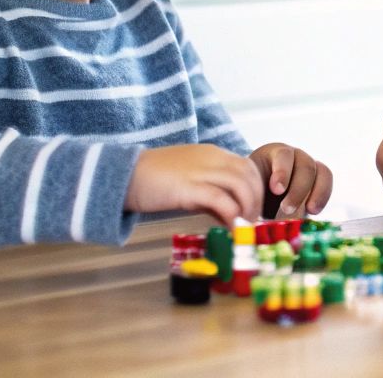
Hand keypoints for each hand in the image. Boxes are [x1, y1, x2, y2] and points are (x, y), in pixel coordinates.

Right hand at [125, 144, 263, 223]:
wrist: (125, 175)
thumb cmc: (155, 180)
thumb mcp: (190, 181)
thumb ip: (211, 193)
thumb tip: (230, 215)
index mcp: (213, 153)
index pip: (247, 167)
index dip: (257, 189)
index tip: (254, 210)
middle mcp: (211, 158)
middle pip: (249, 175)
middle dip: (257, 200)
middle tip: (252, 222)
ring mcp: (201, 171)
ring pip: (241, 185)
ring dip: (248, 208)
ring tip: (244, 227)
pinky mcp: (189, 187)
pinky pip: (221, 200)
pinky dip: (232, 215)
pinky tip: (232, 228)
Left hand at [248, 143, 333, 218]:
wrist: (263, 198)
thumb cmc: (254, 193)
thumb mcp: (252, 191)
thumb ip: (257, 197)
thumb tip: (260, 217)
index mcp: (274, 152)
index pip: (283, 155)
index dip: (282, 172)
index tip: (277, 190)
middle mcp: (295, 155)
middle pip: (305, 166)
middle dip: (298, 190)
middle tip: (288, 209)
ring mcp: (310, 165)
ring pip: (320, 173)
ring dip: (315, 194)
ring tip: (307, 211)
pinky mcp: (320, 179)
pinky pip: (327, 182)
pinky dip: (323, 196)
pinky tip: (314, 211)